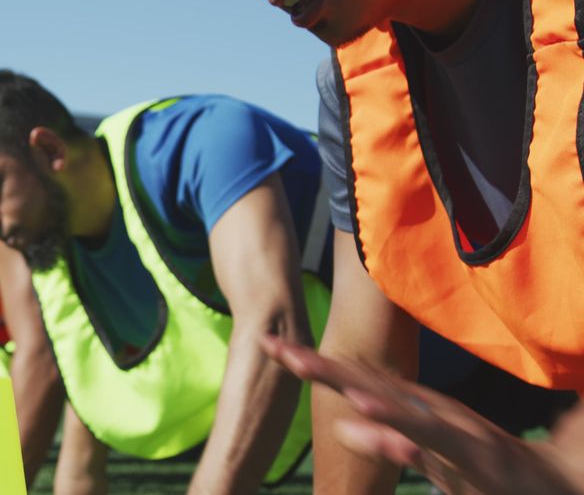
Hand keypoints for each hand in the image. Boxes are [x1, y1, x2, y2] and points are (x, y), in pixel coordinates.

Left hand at [261, 335, 583, 494]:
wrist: (565, 489)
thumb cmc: (509, 473)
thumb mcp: (450, 451)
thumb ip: (408, 436)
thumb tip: (363, 414)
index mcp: (426, 410)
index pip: (362, 382)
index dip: (318, 364)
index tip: (275, 349)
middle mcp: (437, 417)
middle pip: (370, 387)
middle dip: (320, 367)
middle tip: (273, 347)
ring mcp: (456, 439)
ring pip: (403, 413)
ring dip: (360, 395)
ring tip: (321, 379)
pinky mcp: (476, 464)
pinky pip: (433, 451)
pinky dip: (401, 438)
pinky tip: (368, 426)